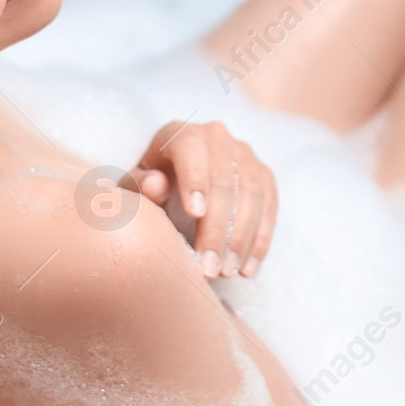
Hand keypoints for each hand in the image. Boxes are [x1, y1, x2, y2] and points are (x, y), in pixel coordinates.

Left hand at [133, 121, 276, 279]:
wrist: (172, 187)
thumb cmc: (148, 188)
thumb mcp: (134, 188)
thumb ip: (140, 186)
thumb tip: (156, 186)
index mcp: (181, 134)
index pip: (191, 149)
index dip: (194, 179)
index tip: (194, 214)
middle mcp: (217, 137)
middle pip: (224, 179)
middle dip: (217, 226)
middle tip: (208, 265)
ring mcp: (245, 154)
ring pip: (252, 192)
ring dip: (241, 237)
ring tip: (226, 271)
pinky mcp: (263, 175)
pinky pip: (270, 205)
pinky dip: (261, 239)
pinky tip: (247, 268)